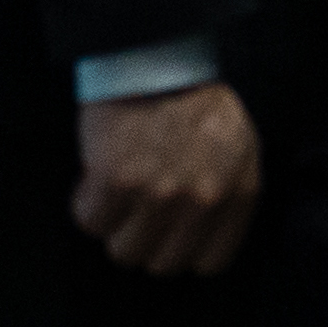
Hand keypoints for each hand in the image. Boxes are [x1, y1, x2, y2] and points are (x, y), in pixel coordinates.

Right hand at [74, 81, 262, 273]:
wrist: (156, 62)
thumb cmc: (197, 105)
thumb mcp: (240, 149)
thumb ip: (231, 196)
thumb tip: (206, 240)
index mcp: (237, 194)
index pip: (210, 263)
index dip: (183, 251)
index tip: (170, 235)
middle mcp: (202, 201)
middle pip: (161, 265)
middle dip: (146, 241)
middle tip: (137, 212)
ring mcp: (159, 194)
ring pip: (123, 252)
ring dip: (115, 227)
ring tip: (119, 194)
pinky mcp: (116, 181)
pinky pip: (91, 222)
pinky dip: (88, 205)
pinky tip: (97, 180)